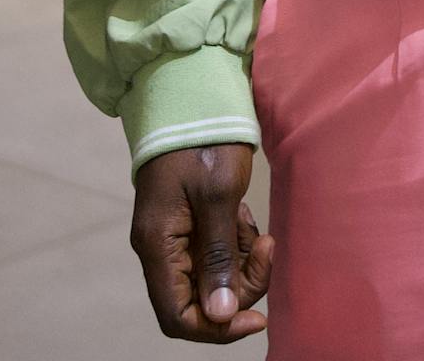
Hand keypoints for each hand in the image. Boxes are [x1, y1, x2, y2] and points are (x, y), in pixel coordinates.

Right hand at [130, 144, 272, 340]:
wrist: (192, 95)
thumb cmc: (203, 140)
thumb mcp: (218, 196)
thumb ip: (218, 256)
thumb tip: (220, 315)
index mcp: (158, 246)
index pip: (178, 316)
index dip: (217, 328)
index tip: (257, 318)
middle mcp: (160, 249)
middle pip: (199, 300)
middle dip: (238, 285)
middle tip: (266, 247)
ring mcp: (173, 236)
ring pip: (210, 277)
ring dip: (240, 261)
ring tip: (251, 221)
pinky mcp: (188, 222)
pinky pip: (213, 252)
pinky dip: (235, 242)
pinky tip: (242, 213)